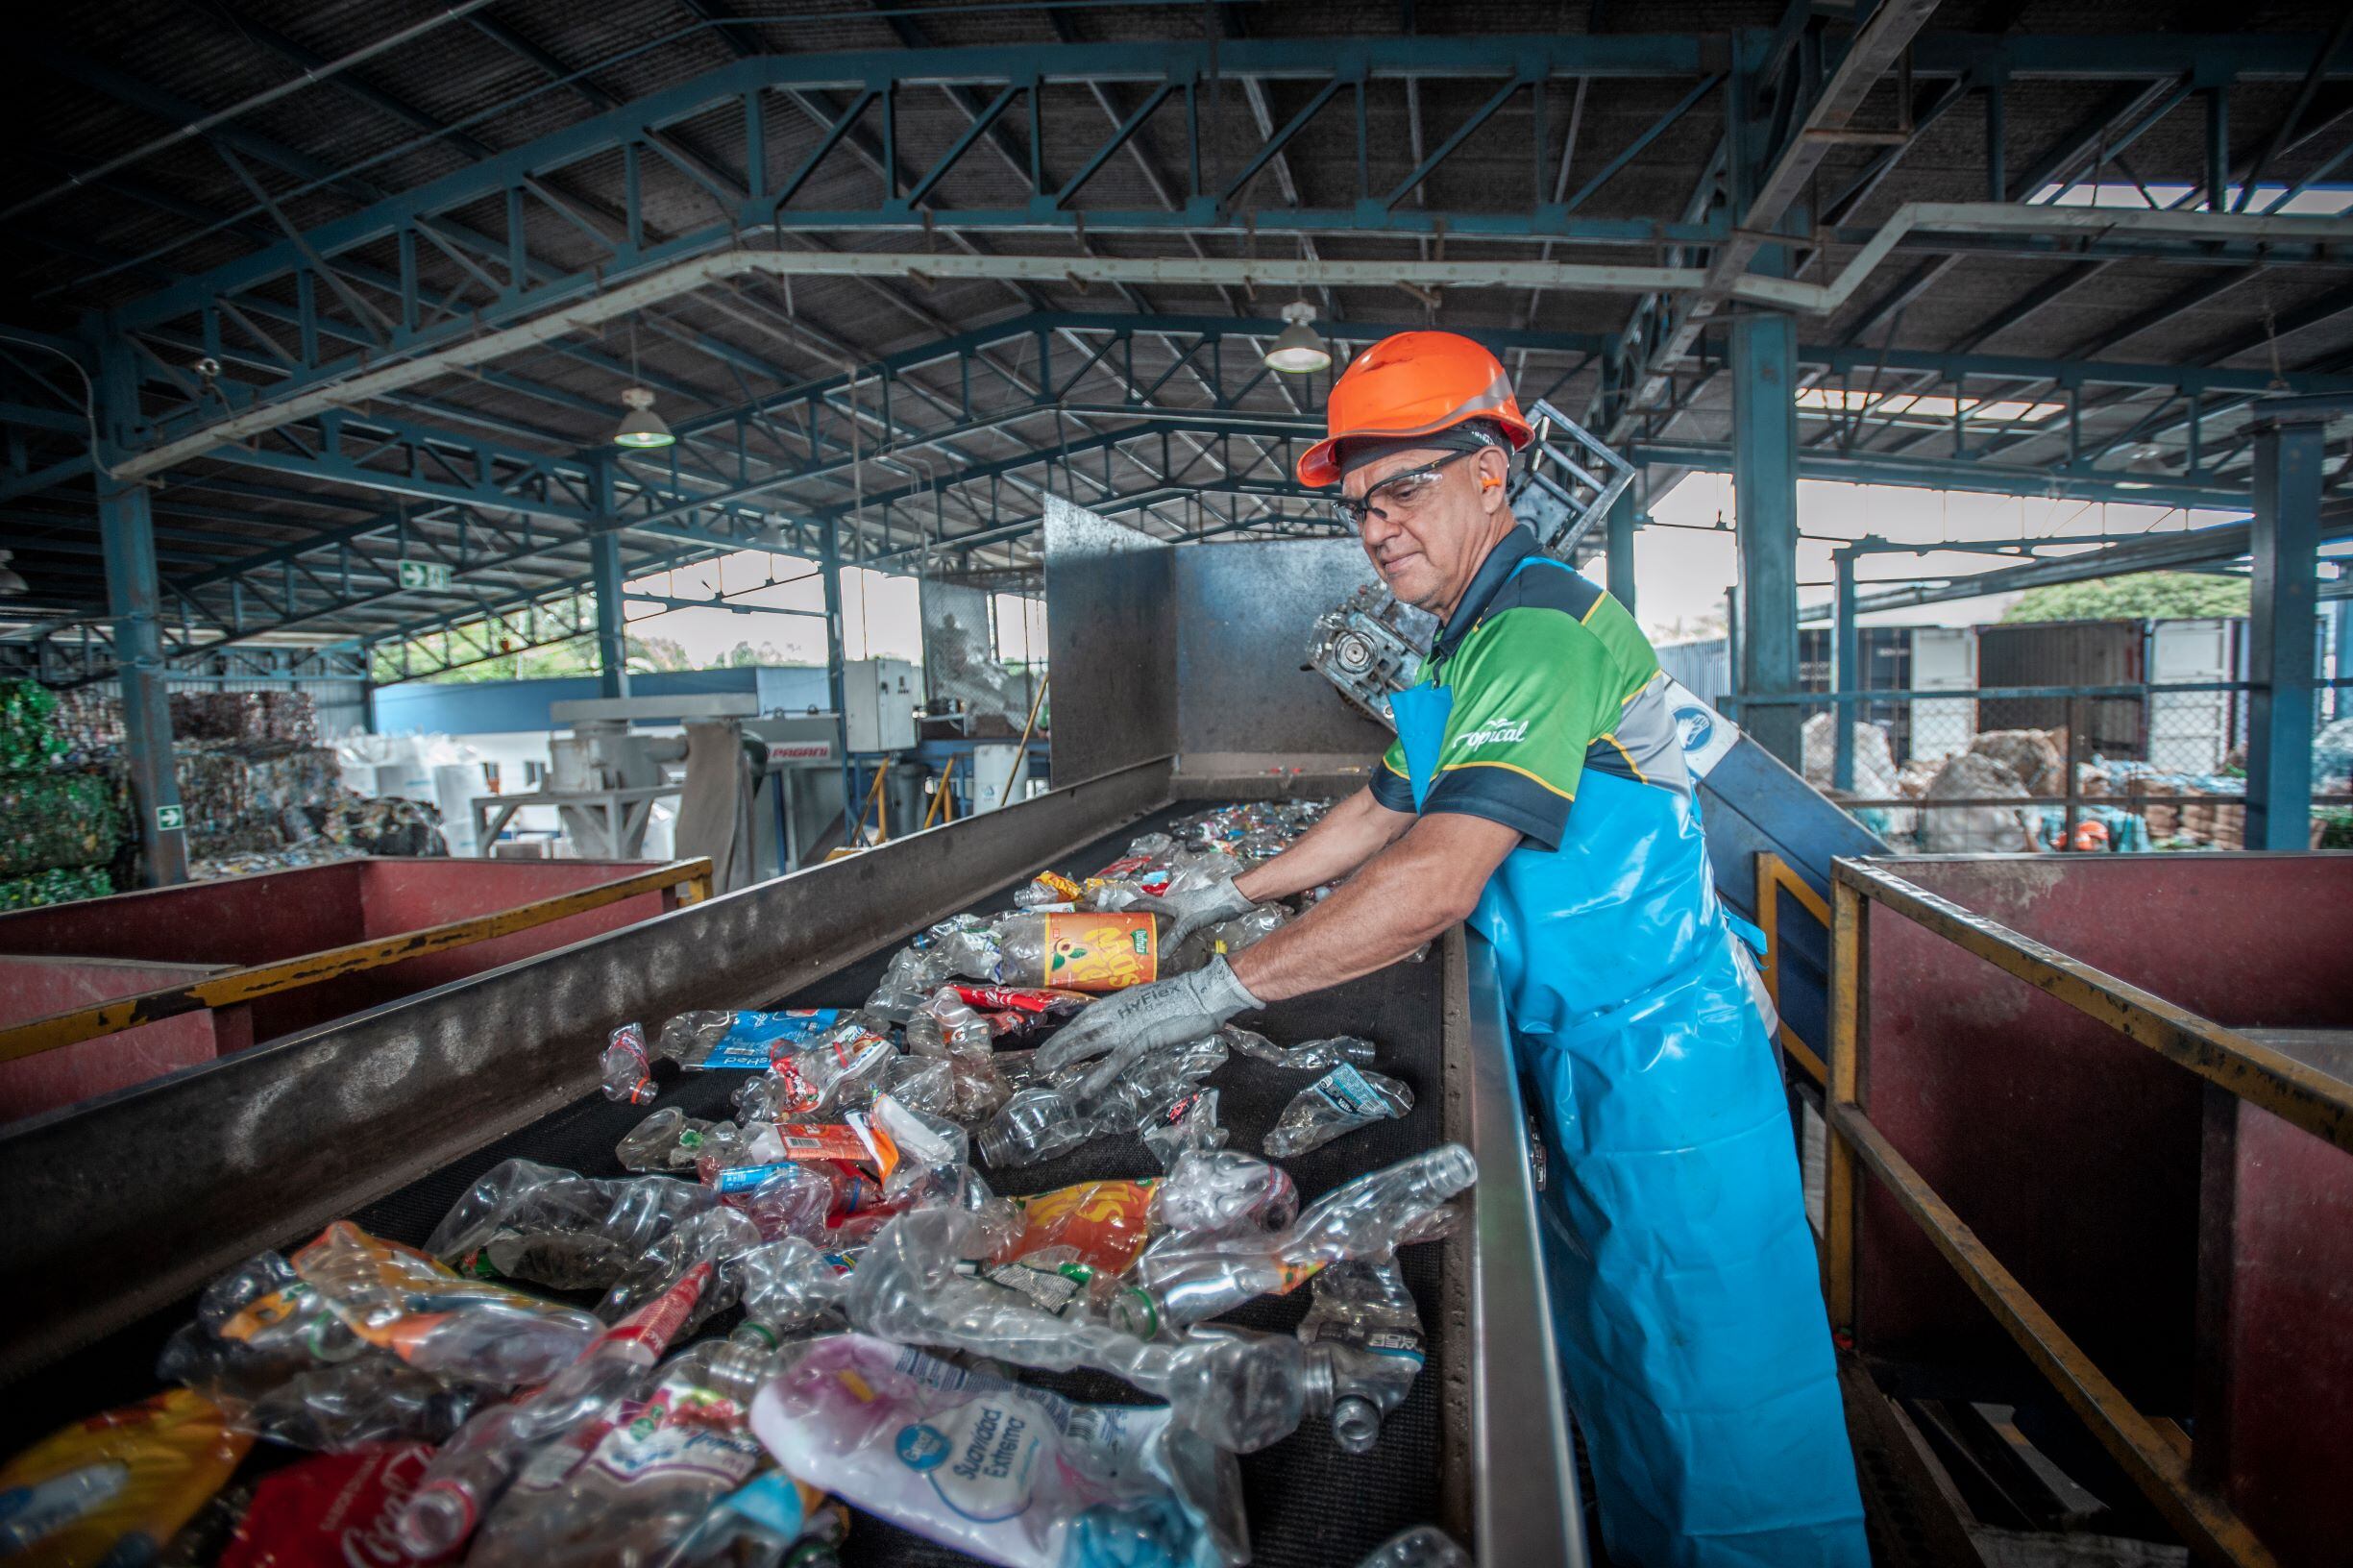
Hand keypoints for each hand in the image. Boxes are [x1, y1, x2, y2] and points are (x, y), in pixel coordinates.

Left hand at [1033, 957, 1261, 1075]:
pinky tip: (1084, 1089)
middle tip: (1039, 1063)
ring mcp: (1129, 1025)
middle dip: (1058, 1046)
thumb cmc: (1185, 999)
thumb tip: (1127, 1025)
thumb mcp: (1152, 1005)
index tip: (1052, 1043)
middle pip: (1080, 1030)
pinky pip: (1116, 1061)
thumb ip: (1136, 1015)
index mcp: (1120, 1002)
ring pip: (1089, 1042)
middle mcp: (1118, 1011)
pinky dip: (1098, 1075)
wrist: (1205, 993)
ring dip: (1066, 1057)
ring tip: (1047, 1070)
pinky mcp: (1143, 1039)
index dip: (1067, 1032)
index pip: (1085, 1018)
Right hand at [1141, 874, 1256, 947]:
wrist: (1229, 900)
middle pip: (1154, 913)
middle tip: (1133, 935)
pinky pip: (1178, 928)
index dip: (1132, 907)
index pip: (1144, 903)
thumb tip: (1159, 955)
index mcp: (1167, 902)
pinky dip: (1172, 935)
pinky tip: (1171, 945)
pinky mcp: (1194, 917)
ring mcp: (1184, 911)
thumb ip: (1173, 938)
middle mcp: (1173, 906)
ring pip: (1166, 921)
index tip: (1119, 913)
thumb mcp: (1187, 922)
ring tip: (1149, 943)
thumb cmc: (1206, 905)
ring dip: (1158, 930)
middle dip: (1143, 922)